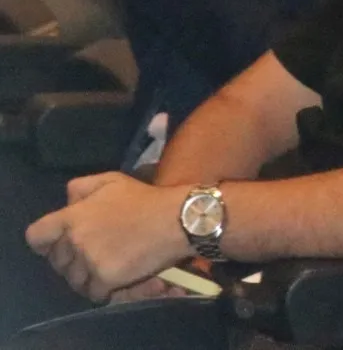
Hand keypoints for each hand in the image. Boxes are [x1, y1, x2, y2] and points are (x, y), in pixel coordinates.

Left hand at [26, 173, 191, 302]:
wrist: (176, 220)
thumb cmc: (145, 198)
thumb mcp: (112, 180)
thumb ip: (81, 187)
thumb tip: (67, 201)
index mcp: (72, 217)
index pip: (36, 236)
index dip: (45, 242)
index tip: (59, 243)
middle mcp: (75, 241)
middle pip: (57, 261)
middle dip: (71, 259)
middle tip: (93, 253)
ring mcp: (89, 261)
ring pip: (74, 280)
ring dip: (86, 276)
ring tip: (105, 267)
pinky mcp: (106, 278)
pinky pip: (94, 292)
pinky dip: (103, 289)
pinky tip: (117, 280)